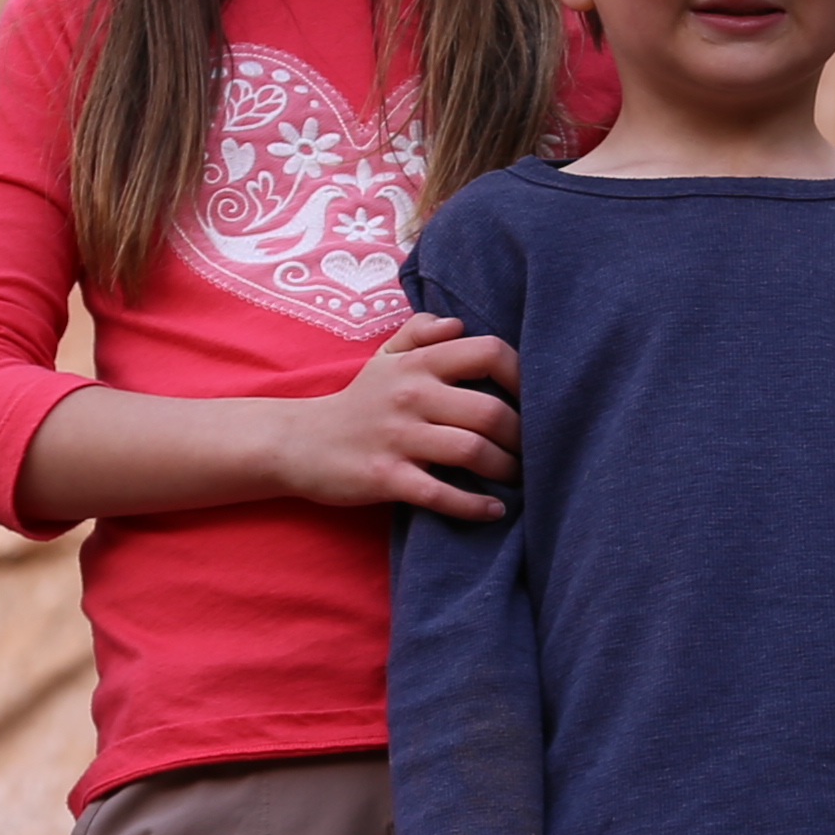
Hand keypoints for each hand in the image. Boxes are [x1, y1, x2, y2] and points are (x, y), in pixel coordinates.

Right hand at [268, 311, 520, 518]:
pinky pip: (441, 494)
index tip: (533, 398)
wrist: (300, 442)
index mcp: (418, 363)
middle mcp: (411, 394)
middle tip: (529, 451)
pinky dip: (475, 506)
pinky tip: (493, 510)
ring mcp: (398, 437)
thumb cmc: (357, 401)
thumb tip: (458, 324)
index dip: (522, 374)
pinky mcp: (386, 477)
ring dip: (505, 470)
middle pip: (490, 411)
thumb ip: (420, 333)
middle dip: (521, 436)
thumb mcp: (383, 358)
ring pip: (471, 452)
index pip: (488, 351)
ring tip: (514, 477)